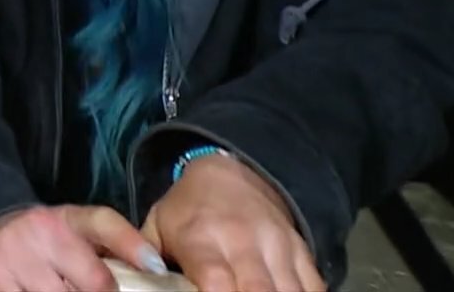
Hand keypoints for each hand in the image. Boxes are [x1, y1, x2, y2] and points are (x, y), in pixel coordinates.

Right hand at [0, 205, 169, 291]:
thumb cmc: (35, 247)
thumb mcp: (68, 238)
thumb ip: (99, 257)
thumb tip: (147, 280)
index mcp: (67, 217)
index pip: (104, 222)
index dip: (133, 246)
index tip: (156, 269)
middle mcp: (41, 228)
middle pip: (94, 282)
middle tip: (78, 287)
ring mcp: (14, 252)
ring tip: (55, 289)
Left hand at [142, 152, 325, 291]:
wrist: (230, 173)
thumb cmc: (186, 211)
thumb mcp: (157, 228)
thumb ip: (145, 258)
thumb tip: (139, 280)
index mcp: (201, 238)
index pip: (215, 281)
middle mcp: (244, 242)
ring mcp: (279, 246)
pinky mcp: (303, 252)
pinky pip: (314, 287)